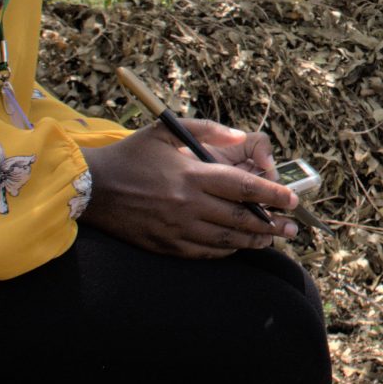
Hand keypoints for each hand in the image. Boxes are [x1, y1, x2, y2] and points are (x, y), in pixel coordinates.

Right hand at [78, 121, 299, 258]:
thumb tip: (241, 136)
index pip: (243, 187)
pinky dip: (225, 252)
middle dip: (272, 225)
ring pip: (226, 241)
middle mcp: (188, 205)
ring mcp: (177, 229)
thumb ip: (206, 130)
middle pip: (241, 219)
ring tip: (272, 241)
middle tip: (292, 228)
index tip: (292, 200)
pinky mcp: (166, 245)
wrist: (90, 188)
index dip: (272, 194)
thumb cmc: (131, 156)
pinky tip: (237, 247)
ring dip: (254, 242)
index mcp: (191, 175)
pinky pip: (204, 253)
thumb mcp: (166, 131)